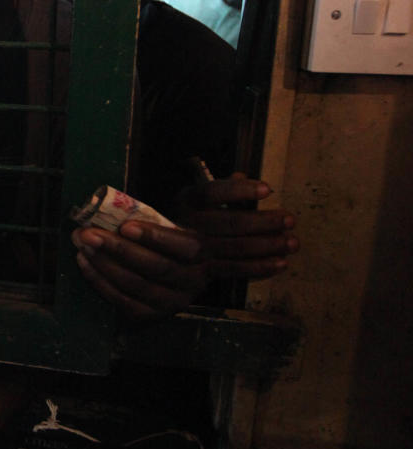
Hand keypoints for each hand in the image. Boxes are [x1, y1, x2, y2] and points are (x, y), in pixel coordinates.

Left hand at [72, 219, 208, 321]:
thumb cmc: (167, 241)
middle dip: (118, 249)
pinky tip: (85, 263)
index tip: (125, 226)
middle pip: (156, 267)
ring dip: (104, 264)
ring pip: (136, 285)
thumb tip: (115, 207)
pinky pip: (122, 300)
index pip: (185, 247)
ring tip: (83, 245)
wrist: (175, 274)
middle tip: (89, 233)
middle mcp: (192, 283)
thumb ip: (155, 218)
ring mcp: (171, 303)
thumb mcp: (173, 225)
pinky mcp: (150, 316)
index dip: (155, 237)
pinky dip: (100, 281)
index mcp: (203, 255)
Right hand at [175, 172, 297, 278]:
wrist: (157, 251)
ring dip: (267, 246)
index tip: (268, 190)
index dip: (241, 191)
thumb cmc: (187, 218)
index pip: (213, 192)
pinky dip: (258, 268)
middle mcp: (187, 224)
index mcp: (187, 200)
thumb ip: (221, 188)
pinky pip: (233, 270)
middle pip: (229, 222)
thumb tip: (242, 176)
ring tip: (291, 242)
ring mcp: (192, 250)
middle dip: (264, 222)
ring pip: (234, 248)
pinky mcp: (200, 272)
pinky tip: (279, 264)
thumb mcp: (196, 198)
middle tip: (290, 220)